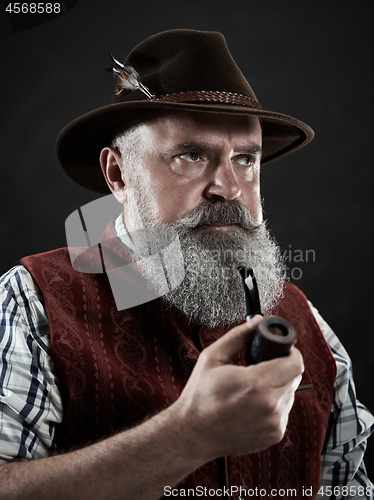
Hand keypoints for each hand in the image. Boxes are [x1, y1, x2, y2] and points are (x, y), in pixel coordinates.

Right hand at [174, 315, 303, 459]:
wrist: (194, 433)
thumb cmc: (200, 396)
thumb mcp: (213, 357)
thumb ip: (238, 336)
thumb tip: (258, 322)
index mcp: (256, 384)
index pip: (295, 363)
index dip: (290, 352)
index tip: (278, 350)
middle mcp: (270, 406)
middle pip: (294, 377)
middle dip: (282, 367)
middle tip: (262, 366)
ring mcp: (274, 423)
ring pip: (290, 394)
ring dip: (278, 385)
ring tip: (254, 386)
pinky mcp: (275, 434)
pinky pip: (284, 410)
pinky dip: (273, 403)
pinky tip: (253, 403)